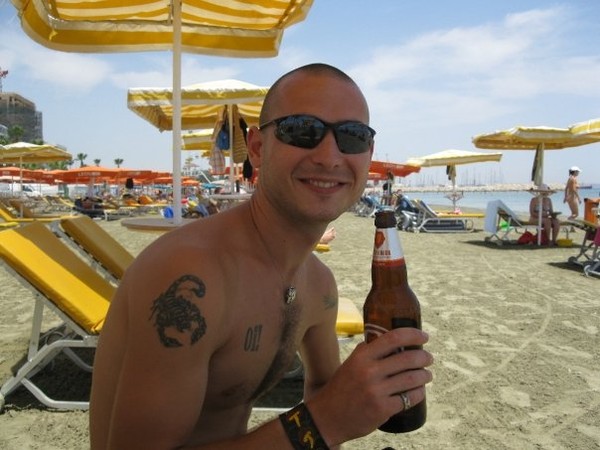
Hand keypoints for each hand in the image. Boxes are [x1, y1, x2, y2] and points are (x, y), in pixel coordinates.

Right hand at [307, 328, 432, 445]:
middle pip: (408, 358)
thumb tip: (390, 340)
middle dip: (424, 357)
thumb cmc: (341, 388)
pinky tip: (420, 391)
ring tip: (427, 375)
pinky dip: (419, 393)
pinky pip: (409, 398)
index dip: (413, 335)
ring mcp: (377, 391)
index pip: (393, 338)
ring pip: (412, 379)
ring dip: (425, 375)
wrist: (328, 417)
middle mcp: (369, 372)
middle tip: (428, 358)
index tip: (424, 336)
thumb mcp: (350, 364)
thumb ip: (367, 352)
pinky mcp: (383, 409)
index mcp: (362, 357)